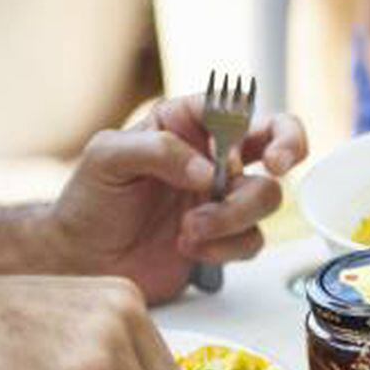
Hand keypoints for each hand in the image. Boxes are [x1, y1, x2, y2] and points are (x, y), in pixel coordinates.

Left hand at [48, 94, 307, 305]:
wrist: (84, 260)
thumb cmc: (89, 203)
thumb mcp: (107, 158)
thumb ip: (158, 151)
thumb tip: (207, 169)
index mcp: (184, 125)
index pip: (238, 109)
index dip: (260, 126)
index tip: (254, 154)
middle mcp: (210, 157)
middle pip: (274, 145)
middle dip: (285, 153)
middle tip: (276, 168)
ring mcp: (220, 198)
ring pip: (265, 197)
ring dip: (232, 217)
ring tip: (189, 230)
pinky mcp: (224, 237)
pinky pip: (251, 240)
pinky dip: (224, 248)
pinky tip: (188, 249)